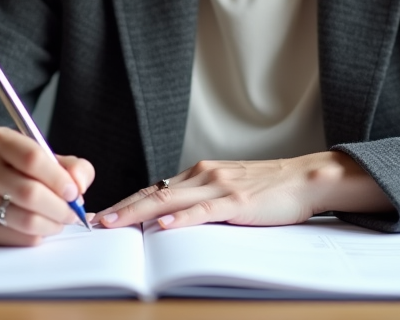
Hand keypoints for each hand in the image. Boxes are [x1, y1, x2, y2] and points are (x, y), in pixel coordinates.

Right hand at [0, 127, 93, 246]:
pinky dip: (37, 236)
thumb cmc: (15, 170)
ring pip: (26, 219)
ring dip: (52, 224)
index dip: (59, 178)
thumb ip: (71, 166)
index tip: (74, 191)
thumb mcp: (42, 157)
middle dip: (61, 207)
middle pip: (30, 192)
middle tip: (73, 213)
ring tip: (59, 221)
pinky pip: (17, 238)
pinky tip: (40, 227)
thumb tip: (79, 186)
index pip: (32, 158)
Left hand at [96, 151, 392, 230]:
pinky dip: (182, 217)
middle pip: (154, 192)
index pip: (154, 189)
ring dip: (139, 212)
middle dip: (122, 208)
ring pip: (171, 199)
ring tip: (116, 223)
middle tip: (95, 222)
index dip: (126, 202)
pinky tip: (164, 225)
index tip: (102, 215)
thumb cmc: (267, 189)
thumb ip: (200, 201)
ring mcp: (219, 186)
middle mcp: (203, 175)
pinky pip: (203, 210)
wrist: (304, 178)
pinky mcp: (236, 200)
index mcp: (198, 174)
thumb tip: (170, 221)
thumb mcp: (226, 191)